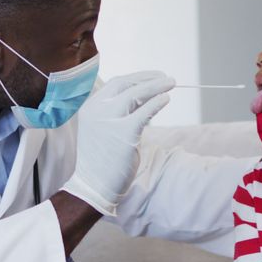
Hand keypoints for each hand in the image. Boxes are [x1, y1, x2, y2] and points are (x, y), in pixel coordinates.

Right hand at [63, 71, 174, 215]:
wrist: (93, 185)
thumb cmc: (101, 159)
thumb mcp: (104, 128)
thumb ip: (120, 112)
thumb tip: (146, 97)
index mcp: (91, 107)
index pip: (116, 84)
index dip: (137, 78)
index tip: (152, 76)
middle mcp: (98, 110)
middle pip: (126, 85)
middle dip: (148, 78)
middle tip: (166, 78)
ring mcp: (110, 120)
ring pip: (136, 94)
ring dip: (156, 87)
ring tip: (171, 84)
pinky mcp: (124, 133)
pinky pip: (145, 112)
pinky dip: (157, 103)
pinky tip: (166, 99)